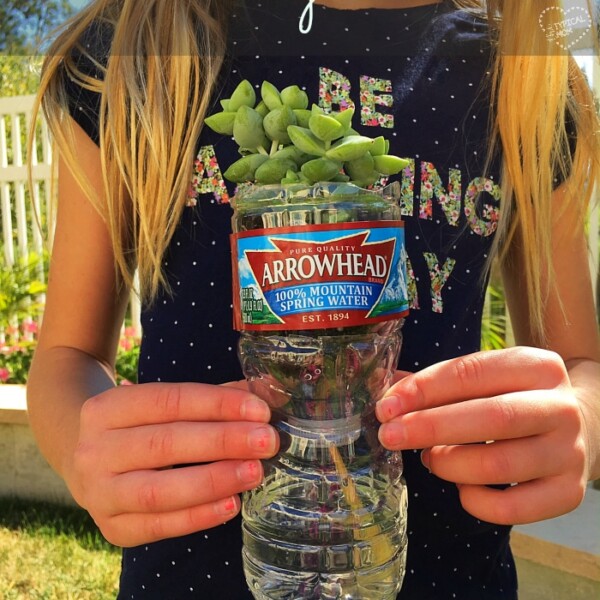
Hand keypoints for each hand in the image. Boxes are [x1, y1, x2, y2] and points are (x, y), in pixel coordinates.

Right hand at [67, 382, 277, 546]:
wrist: (90, 461)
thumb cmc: (143, 427)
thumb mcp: (166, 404)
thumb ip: (215, 398)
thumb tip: (266, 393)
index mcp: (108, 407)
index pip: (169, 400)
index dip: (218, 404)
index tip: (259, 410)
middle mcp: (94, 449)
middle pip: (165, 444)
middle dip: (223, 441)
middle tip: (266, 440)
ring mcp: (98, 493)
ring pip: (158, 490)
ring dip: (213, 481)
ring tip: (254, 472)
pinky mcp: (112, 529)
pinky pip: (158, 526)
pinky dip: (198, 516)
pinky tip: (231, 504)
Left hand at [376, 347, 588, 524]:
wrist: (577, 426)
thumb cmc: (512, 398)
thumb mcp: (485, 379)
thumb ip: (439, 384)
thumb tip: (388, 394)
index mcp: (537, 366)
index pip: (472, 372)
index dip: (424, 390)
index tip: (387, 406)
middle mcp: (560, 407)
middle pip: (491, 417)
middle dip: (429, 427)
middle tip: (389, 435)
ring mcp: (569, 453)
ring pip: (499, 464)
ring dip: (449, 464)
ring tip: (429, 458)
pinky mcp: (568, 493)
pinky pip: (511, 508)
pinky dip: (474, 500)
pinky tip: (461, 487)